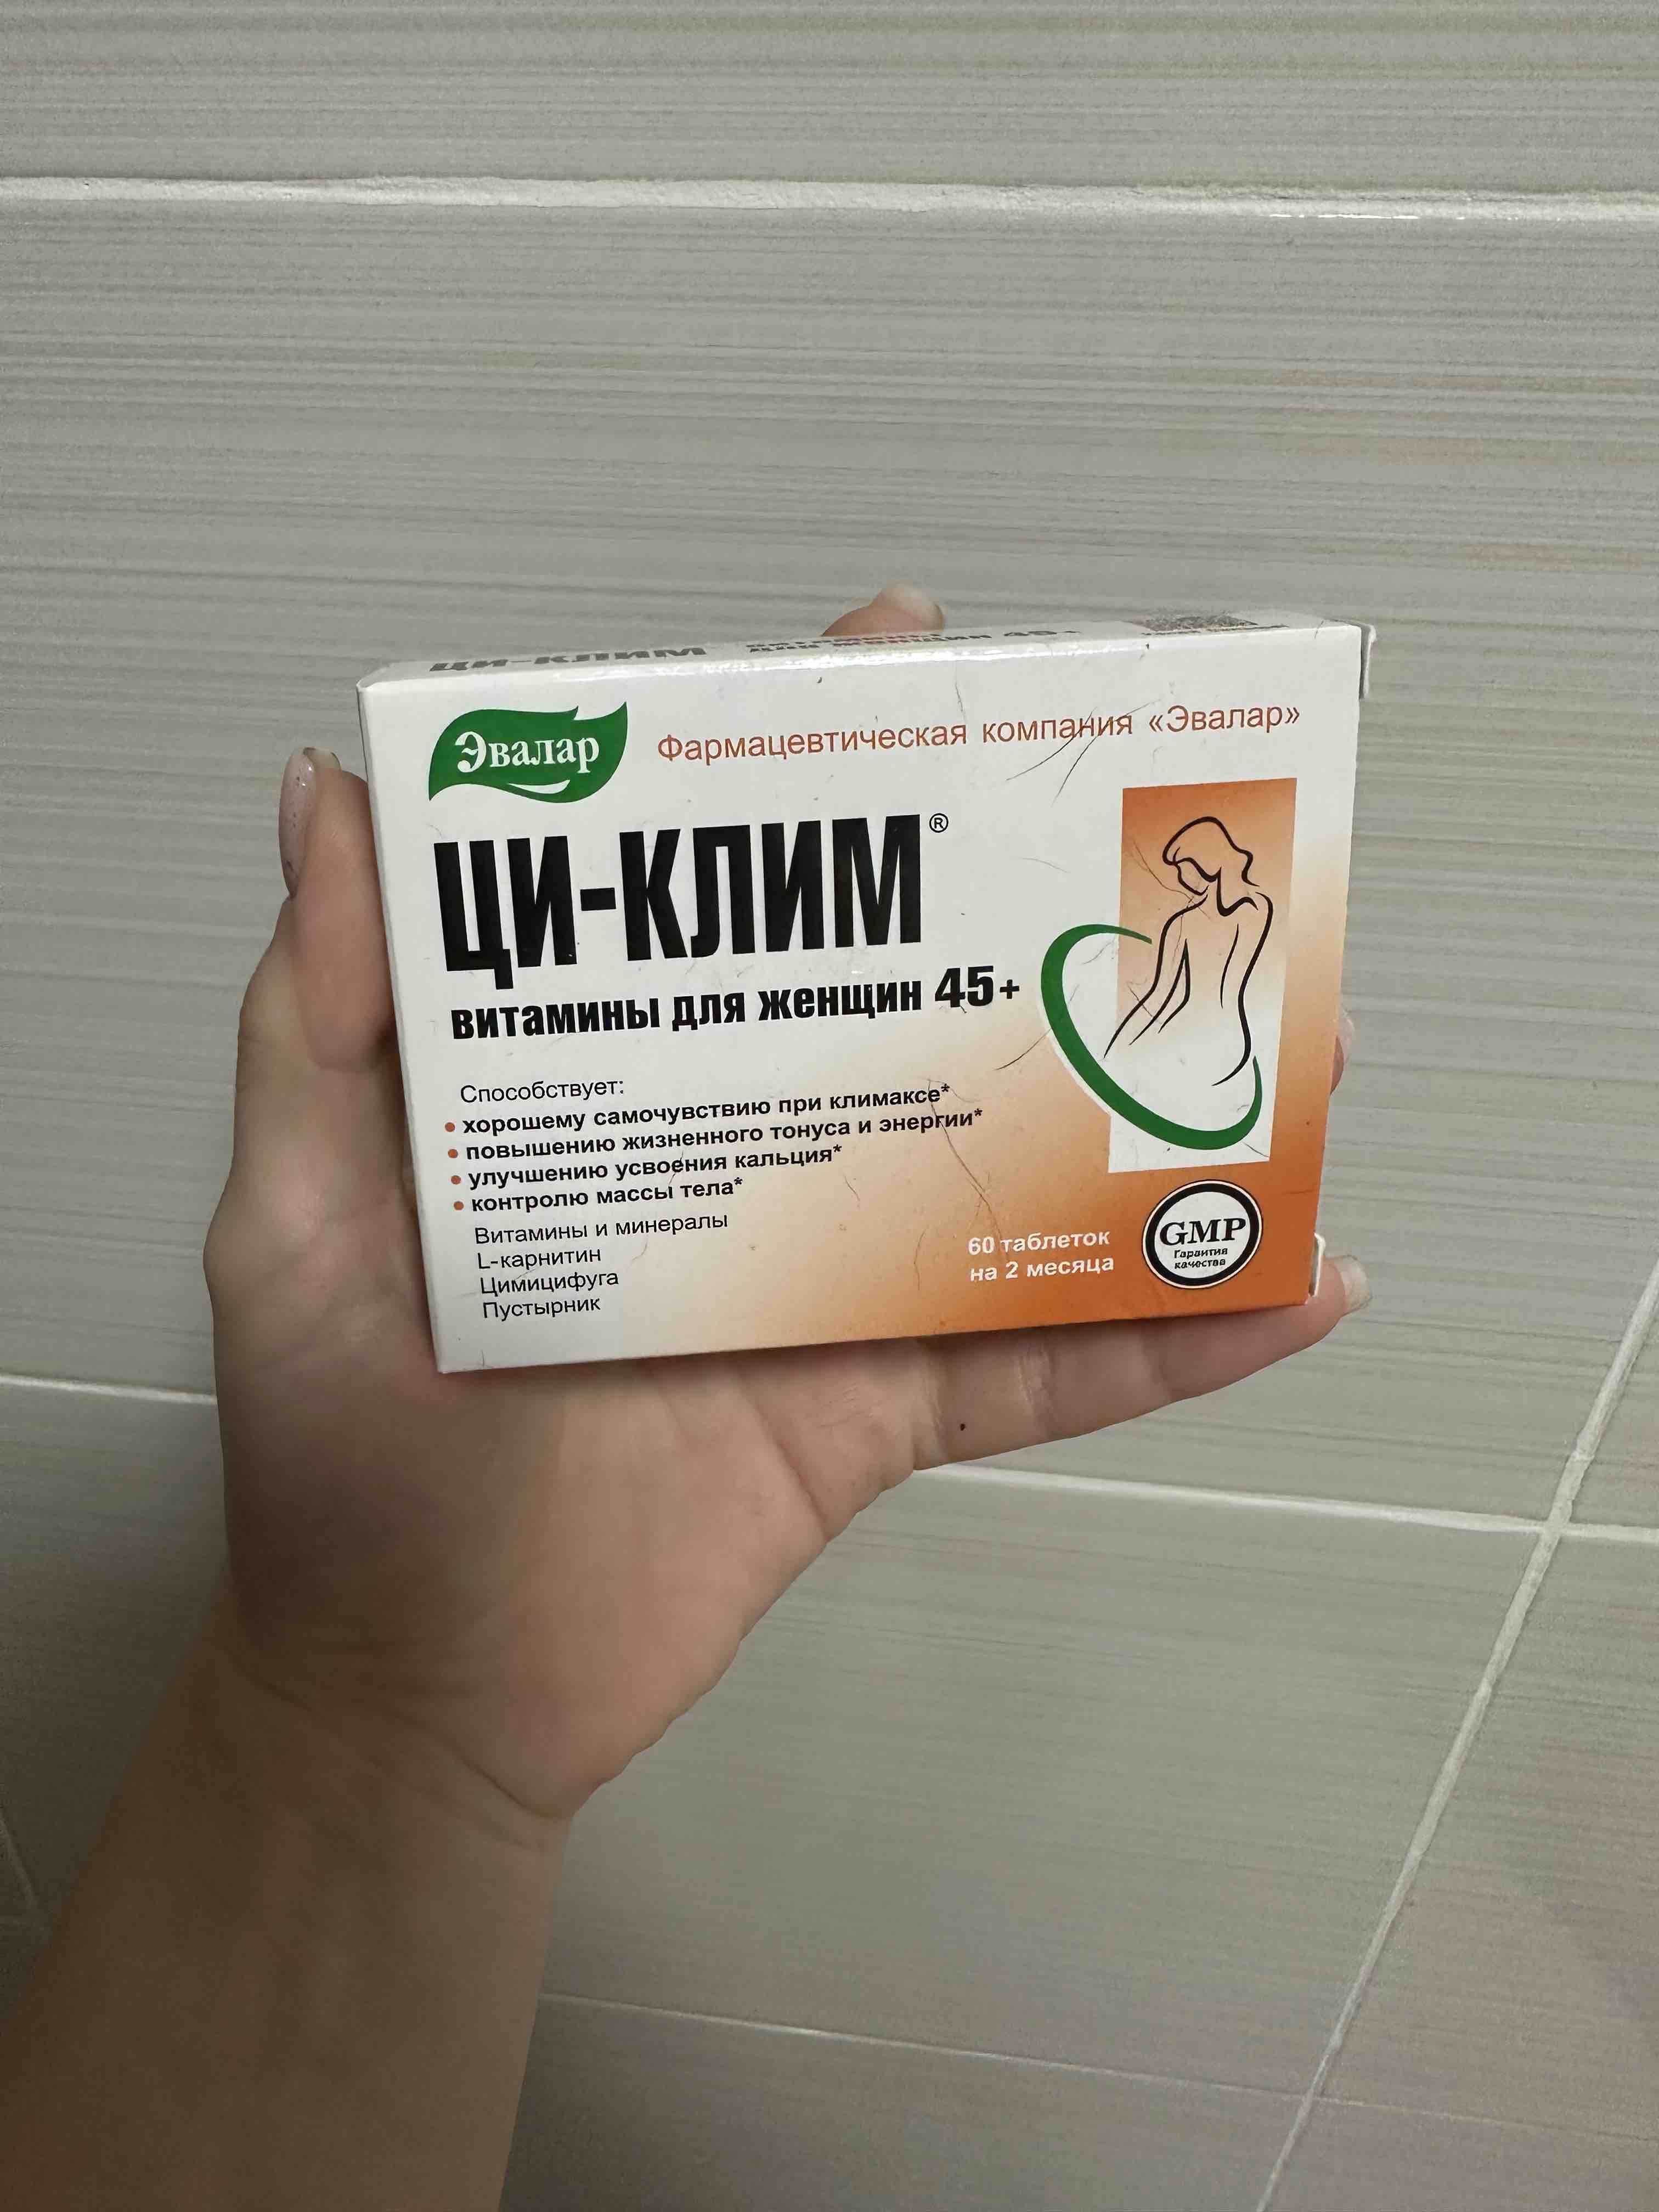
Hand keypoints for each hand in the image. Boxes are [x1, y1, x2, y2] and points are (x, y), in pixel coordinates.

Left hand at [204, 585, 1364, 1845]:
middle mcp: (731, 1161)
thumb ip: (319, 1018)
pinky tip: (1290, 1289)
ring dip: (1150, 1116)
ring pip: (1007, 1178)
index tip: (906, 663)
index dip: (803, 772)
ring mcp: (819, 1290)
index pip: (716, 899)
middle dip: (1025, 918)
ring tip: (1298, 1049)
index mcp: (604, 1085)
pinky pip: (1039, 1372)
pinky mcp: (873, 1419)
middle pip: (894, 1009)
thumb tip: (330, 792)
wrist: (413, 1698)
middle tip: (1151, 842)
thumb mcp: (292, 1217)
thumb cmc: (337, 1452)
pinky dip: (1168, 1343)